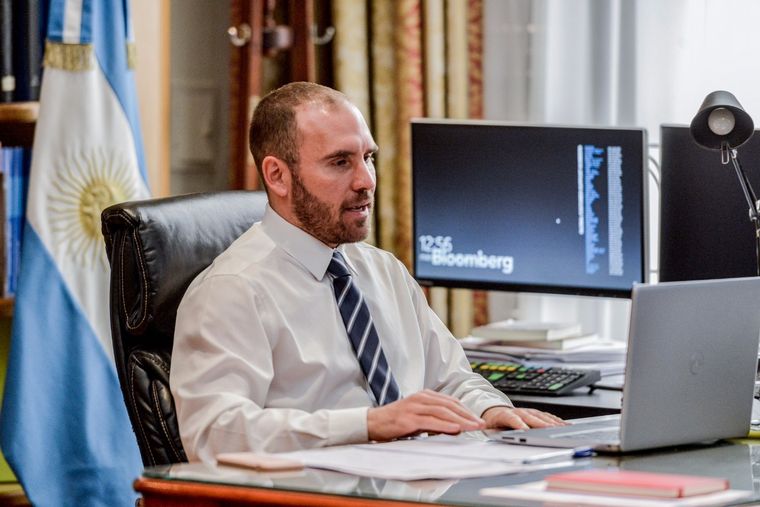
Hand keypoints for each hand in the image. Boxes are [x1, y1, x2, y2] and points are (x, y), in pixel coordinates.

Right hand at [367, 389, 485, 441]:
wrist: (373, 423)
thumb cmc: (396, 422)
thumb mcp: (419, 419)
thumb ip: (436, 421)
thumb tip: (456, 428)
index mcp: (425, 396)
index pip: (451, 402)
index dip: (466, 410)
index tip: (478, 420)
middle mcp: (421, 398)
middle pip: (450, 405)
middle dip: (468, 415)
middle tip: (481, 424)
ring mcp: (414, 407)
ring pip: (443, 412)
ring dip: (461, 420)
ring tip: (473, 427)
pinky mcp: (408, 418)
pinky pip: (430, 421)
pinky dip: (444, 425)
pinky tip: (455, 429)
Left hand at [481, 406, 566, 429]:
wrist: (494, 410)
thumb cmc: (493, 421)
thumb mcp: (489, 427)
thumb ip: (492, 431)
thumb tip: (493, 434)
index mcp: (506, 415)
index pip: (513, 420)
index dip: (519, 425)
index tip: (526, 430)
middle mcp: (519, 412)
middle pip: (532, 418)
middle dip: (543, 424)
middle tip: (553, 430)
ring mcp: (528, 411)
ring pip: (542, 416)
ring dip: (553, 422)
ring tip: (563, 428)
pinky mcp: (534, 412)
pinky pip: (546, 416)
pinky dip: (555, 420)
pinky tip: (564, 424)